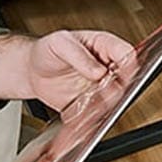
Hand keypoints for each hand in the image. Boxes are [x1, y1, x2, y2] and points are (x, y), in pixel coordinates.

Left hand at [0, 29, 134, 111]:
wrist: (34, 72)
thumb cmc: (48, 51)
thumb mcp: (58, 43)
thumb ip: (79, 55)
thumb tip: (99, 71)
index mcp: (105, 46)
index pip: (126, 53)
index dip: (128, 63)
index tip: (119, 70)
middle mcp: (109, 69)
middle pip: (127, 80)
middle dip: (117, 87)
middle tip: (101, 88)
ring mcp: (103, 88)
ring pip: (115, 100)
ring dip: (103, 104)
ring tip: (86, 101)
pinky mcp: (95, 105)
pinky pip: (99, 114)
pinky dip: (91, 118)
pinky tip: (81, 112)